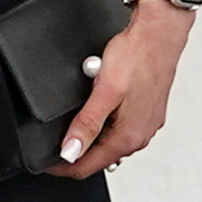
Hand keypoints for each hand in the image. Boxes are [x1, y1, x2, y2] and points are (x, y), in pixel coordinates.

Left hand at [55, 0, 188, 177]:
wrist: (159, 35)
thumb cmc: (136, 57)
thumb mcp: (104, 92)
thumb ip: (86, 124)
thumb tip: (70, 152)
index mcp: (129, 136)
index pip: (87, 166)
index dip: (61, 166)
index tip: (43, 161)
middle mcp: (140, 135)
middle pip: (98, 157)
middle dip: (74, 151)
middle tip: (53, 137)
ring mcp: (145, 125)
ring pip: (108, 142)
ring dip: (88, 135)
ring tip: (75, 115)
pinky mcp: (145, 113)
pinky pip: (118, 127)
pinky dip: (102, 123)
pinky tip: (97, 105)